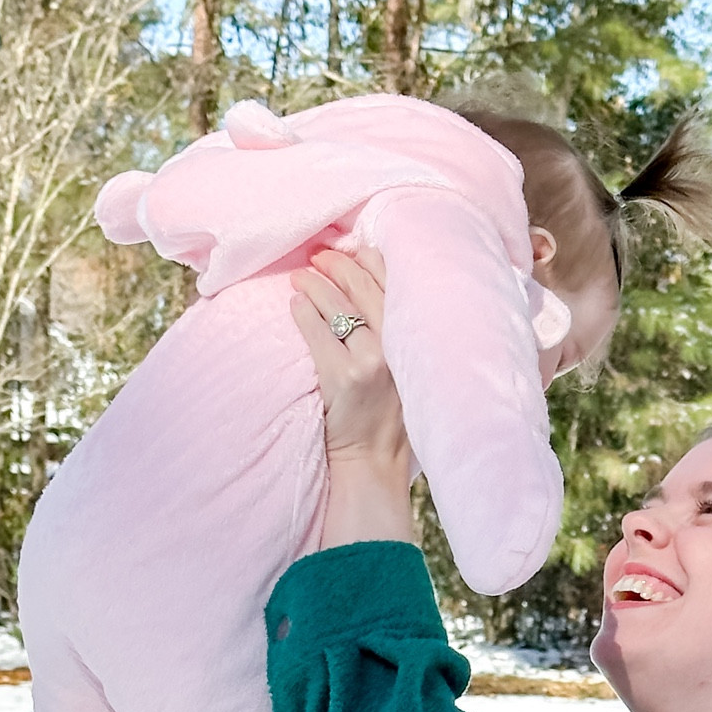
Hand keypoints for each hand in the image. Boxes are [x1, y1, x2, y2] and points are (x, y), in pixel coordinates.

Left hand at [290, 249, 415, 550]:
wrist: (373, 462)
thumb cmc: (388, 418)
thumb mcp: (407, 372)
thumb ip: (397, 335)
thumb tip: (369, 291)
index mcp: (416, 341)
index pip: (394, 282)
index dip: (368, 259)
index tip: (350, 249)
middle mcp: (398, 346)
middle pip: (363, 287)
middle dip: (337, 264)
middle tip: (317, 255)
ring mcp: (370, 361)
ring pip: (338, 306)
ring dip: (315, 284)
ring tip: (299, 275)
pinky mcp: (343, 377)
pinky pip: (317, 332)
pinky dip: (303, 313)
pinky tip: (295, 303)